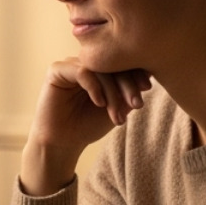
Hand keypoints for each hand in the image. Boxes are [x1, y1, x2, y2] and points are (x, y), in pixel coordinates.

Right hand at [20, 60, 150, 195]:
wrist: (63, 143)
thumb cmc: (88, 125)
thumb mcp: (117, 108)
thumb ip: (129, 92)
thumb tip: (149, 74)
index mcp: (99, 67)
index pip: (121, 61)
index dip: (136, 73)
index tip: (147, 89)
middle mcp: (85, 62)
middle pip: (112, 63)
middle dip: (127, 85)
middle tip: (136, 104)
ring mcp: (70, 64)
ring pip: (99, 69)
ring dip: (112, 92)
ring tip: (116, 115)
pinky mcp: (56, 70)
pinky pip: (81, 71)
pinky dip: (94, 87)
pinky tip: (99, 104)